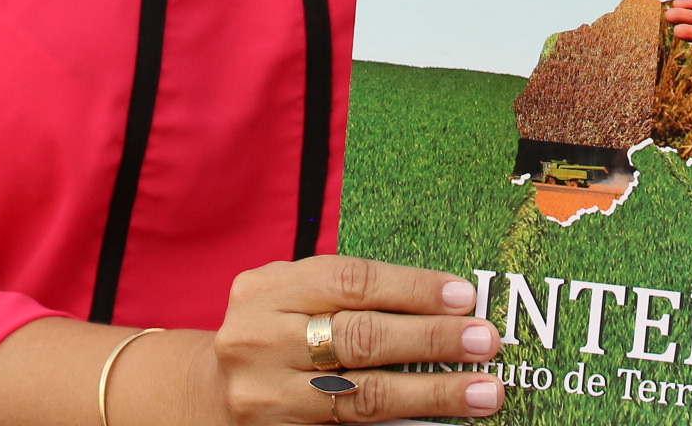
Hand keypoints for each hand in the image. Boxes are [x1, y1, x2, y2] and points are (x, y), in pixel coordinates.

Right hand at [211, 256, 503, 422]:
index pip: (350, 281)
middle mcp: (258, 340)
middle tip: (485, 341)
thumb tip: (446, 302)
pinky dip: (402, 424)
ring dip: (432, 393)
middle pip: (360, 337)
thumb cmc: (272, 335)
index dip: (412, 288)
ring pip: (363, 395)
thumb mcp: (291, 299)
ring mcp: (263, 396)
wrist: (206, 394)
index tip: (464, 297)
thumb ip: (346, 297)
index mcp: (266, 290)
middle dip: (431, 339)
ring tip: (484, 392)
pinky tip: (440, 422)